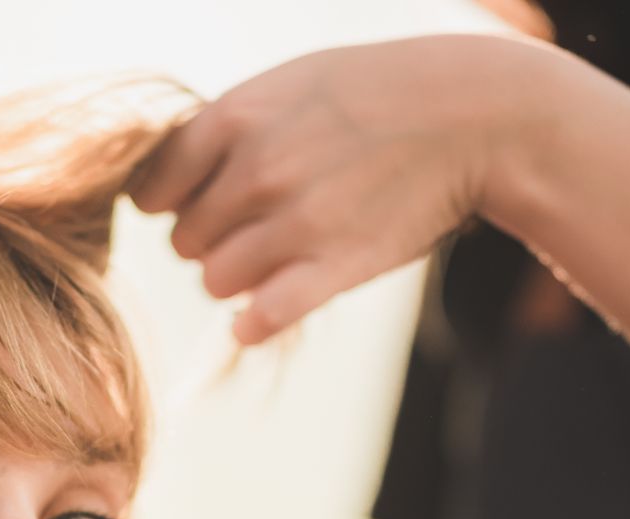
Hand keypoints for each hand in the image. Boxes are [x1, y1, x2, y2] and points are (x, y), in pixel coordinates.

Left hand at [129, 33, 559, 343]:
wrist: (477, 116)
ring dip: (241, 278)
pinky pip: (259, 319)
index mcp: (235, 118)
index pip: (152, 189)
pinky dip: (254, 325)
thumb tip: (171, 177)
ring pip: (216, 282)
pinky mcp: (334, 268)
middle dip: (214, 240)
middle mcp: (255, 172)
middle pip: (185, 242)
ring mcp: (294, 223)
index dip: (172, 203)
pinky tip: (265, 313)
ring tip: (280, 255)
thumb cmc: (381, 95)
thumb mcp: (293, 84)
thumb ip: (230, 126)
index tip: (202, 201)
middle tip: (259, 225)